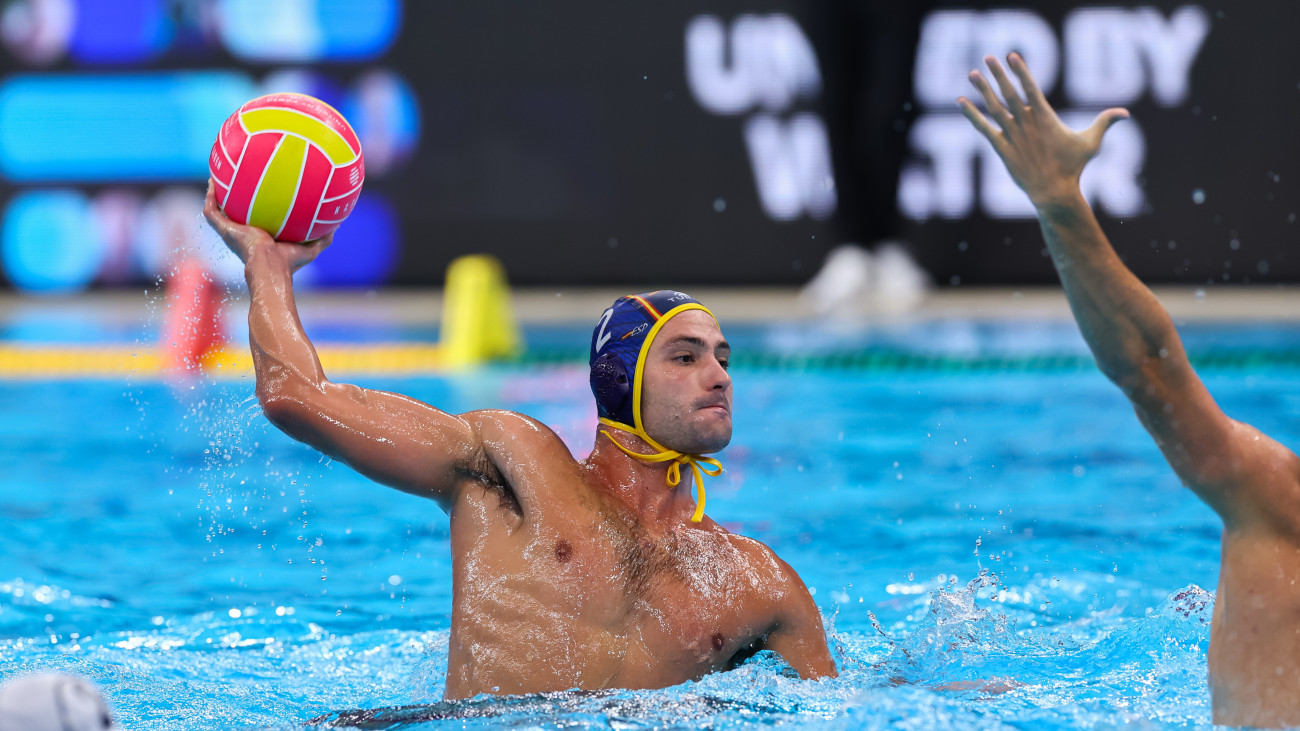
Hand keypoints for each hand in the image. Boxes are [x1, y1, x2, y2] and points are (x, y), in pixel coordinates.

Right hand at [202, 180, 332, 271]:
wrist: (270, 267)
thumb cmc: (289, 263)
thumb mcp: (310, 248)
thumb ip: (322, 237)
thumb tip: (338, 224)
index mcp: (259, 237)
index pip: (255, 219)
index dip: (255, 206)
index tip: (257, 191)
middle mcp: (242, 233)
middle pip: (234, 212)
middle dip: (232, 197)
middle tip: (233, 179)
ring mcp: (230, 231)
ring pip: (217, 209)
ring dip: (215, 193)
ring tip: (216, 175)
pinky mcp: (222, 229)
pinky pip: (211, 210)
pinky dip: (210, 195)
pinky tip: (213, 180)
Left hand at [958, 53, 1128, 206]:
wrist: (1053, 192)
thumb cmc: (1073, 168)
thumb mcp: (1090, 143)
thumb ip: (1104, 123)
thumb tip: (1125, 113)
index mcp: (1045, 118)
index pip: (1031, 87)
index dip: (1021, 71)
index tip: (1012, 55)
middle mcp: (1026, 123)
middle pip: (1009, 93)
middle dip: (998, 74)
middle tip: (988, 57)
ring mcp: (1012, 135)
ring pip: (994, 108)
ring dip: (982, 89)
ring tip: (972, 73)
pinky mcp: (1001, 148)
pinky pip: (983, 128)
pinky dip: (972, 115)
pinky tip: (961, 102)